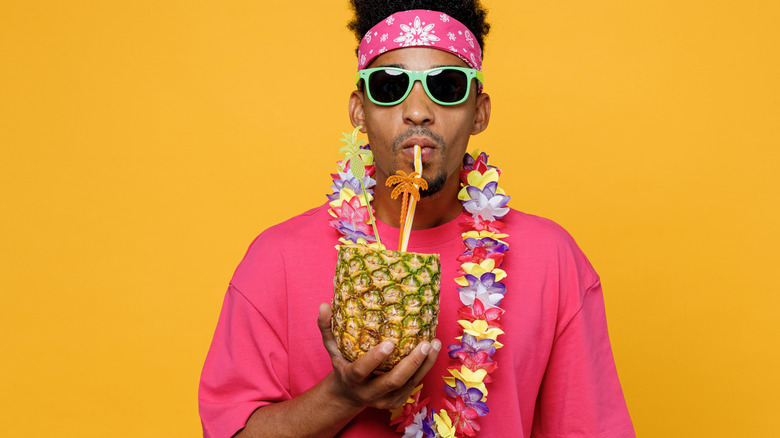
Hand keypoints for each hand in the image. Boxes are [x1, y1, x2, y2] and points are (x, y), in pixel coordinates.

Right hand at [317, 303, 440, 409]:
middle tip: (426, 343)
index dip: (376, 358)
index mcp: (352, 378)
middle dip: (412, 362)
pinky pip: (414, 385)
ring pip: (409, 384)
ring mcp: (384, 400)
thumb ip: (326, 327)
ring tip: (435, 343)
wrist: (349, 395)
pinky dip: (424, 369)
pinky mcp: (396, 402)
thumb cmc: (342, 364)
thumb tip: (324, 305)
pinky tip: (433, 352)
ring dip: (425, 364)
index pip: (362, 370)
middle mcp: (368, 393)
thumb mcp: (331, 348)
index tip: (390, 342)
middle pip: (394, 381)